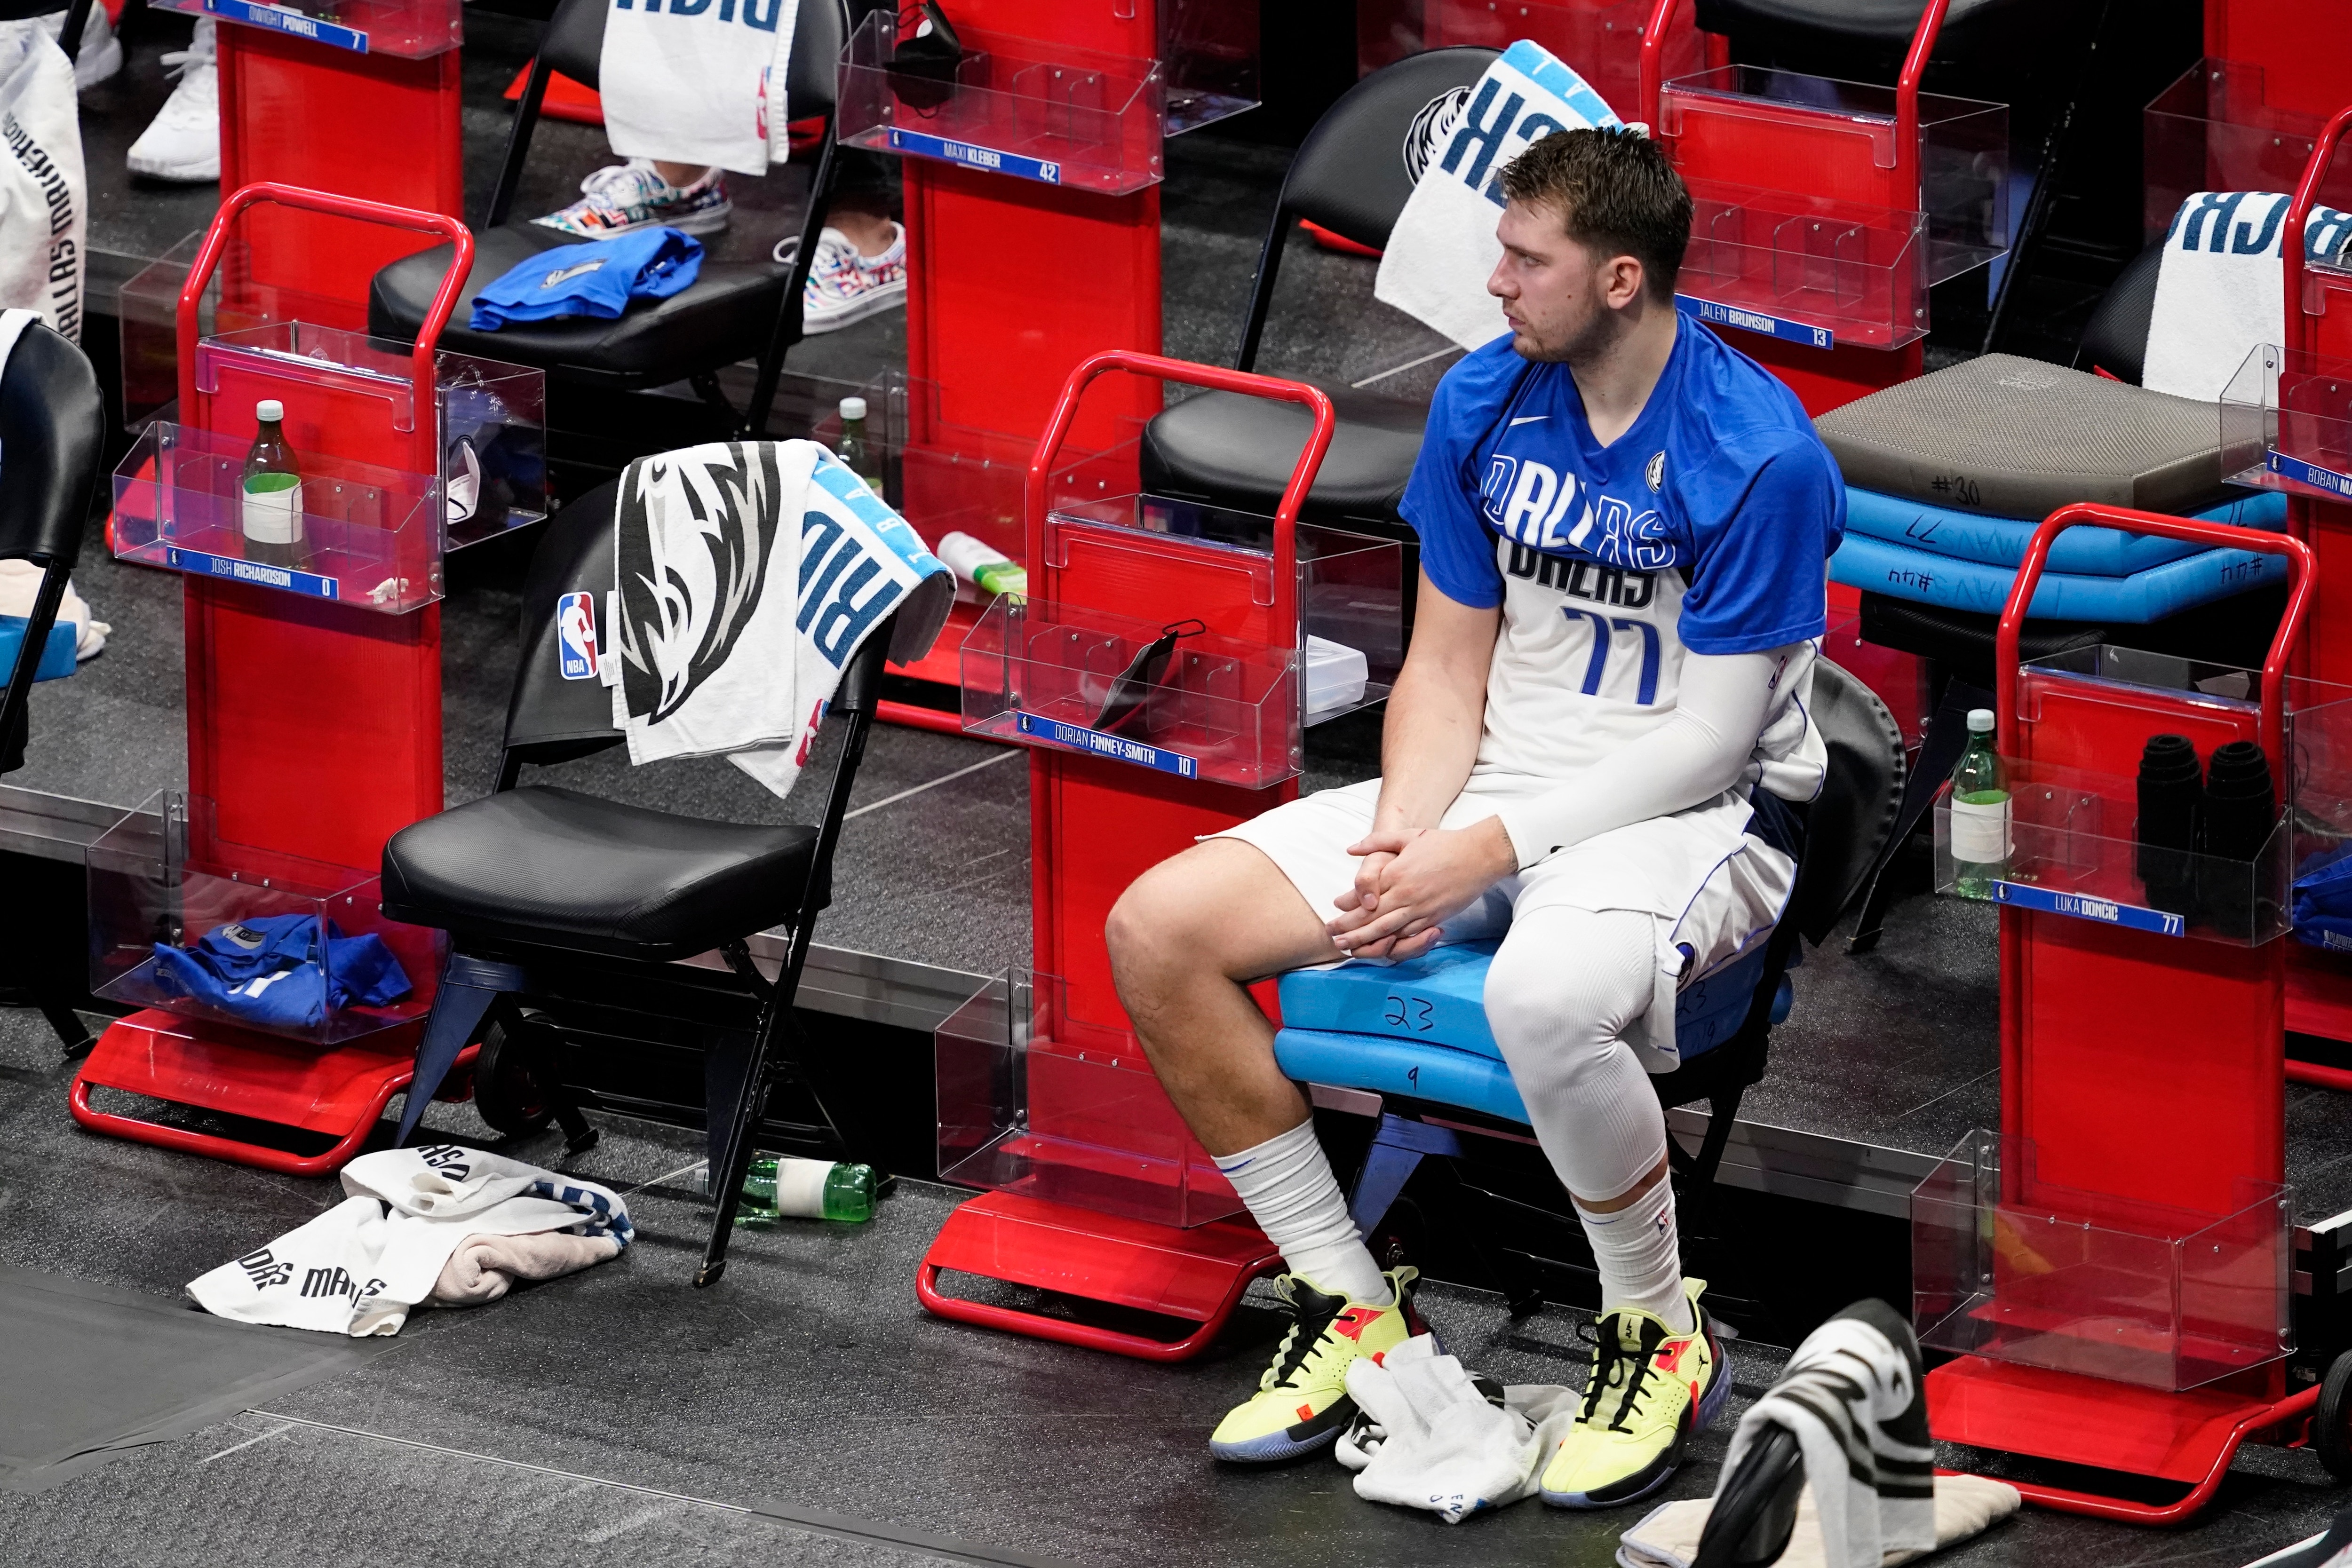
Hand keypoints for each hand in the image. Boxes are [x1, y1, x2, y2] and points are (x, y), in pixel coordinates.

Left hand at [1326, 818, 1517, 959]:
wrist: (1479, 855)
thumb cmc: (1443, 844)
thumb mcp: (1407, 836)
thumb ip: (1377, 841)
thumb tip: (1351, 849)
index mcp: (1396, 873)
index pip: (1365, 895)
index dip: (1347, 906)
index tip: (1334, 911)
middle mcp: (1405, 894)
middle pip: (1371, 918)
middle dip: (1349, 930)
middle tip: (1333, 938)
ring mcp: (1421, 909)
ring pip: (1387, 931)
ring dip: (1366, 941)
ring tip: (1349, 949)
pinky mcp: (1435, 918)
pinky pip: (1410, 936)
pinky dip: (1394, 944)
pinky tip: (1381, 949)